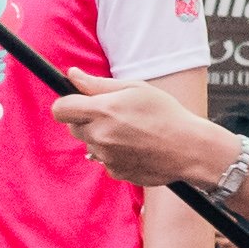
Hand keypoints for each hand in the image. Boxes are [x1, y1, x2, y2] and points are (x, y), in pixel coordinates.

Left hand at [55, 79, 226, 189]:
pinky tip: (135, 147)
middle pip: (73, 127)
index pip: (60, 109)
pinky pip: (104, 160)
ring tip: (130, 131)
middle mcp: (100, 136)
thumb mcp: (135, 88)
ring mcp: (106, 157)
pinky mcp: (115, 172)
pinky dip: (114, 153)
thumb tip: (71, 75)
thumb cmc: (166, 113)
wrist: (188, 148)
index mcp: (103, 111)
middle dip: (86, 119)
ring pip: (90, 143)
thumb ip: (98, 84)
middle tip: (113, 114)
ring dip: (101, 137)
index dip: (67, 104)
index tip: (78, 102)